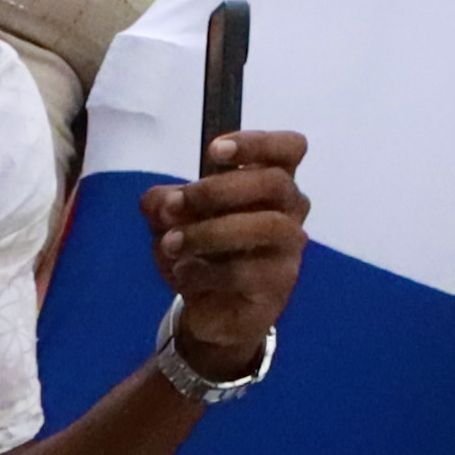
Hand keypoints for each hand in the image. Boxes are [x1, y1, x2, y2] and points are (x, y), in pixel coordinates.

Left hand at [145, 126, 309, 377]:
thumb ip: (164, 205)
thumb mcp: (172, 223)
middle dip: (219, 190)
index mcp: (273, 183)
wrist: (212, 311)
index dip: (257, 143)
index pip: (289, 148)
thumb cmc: (201, 252)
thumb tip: (164, 202)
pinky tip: (183, 274)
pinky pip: (246, 272)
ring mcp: (289, 249)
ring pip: (266, 226)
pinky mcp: (278, 285)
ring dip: (210, 232)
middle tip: (177, 206)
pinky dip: (204, 272)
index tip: (214, 151)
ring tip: (171, 244)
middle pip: (275, 182)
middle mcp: (290, 211)